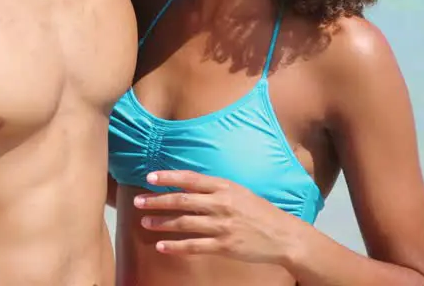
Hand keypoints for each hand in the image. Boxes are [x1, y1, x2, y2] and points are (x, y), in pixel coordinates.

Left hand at [134, 170, 303, 264]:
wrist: (284, 236)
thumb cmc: (261, 212)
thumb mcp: (240, 192)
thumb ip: (216, 189)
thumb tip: (188, 185)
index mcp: (226, 187)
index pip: (190, 179)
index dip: (168, 177)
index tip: (150, 177)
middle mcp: (222, 204)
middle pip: (182, 200)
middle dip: (157, 201)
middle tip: (138, 202)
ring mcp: (223, 226)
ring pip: (184, 223)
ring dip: (162, 223)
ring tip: (145, 223)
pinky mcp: (224, 246)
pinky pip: (194, 246)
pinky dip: (175, 246)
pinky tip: (162, 246)